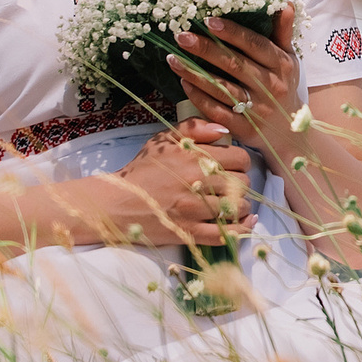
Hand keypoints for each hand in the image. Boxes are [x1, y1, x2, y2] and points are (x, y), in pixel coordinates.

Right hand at [109, 119, 252, 246]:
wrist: (117, 202)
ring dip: (241, 206)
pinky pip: (226, 234)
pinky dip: (240, 230)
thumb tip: (223, 130)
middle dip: (241, 184)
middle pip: (243, 183)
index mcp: (193, 156)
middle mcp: (196, 181)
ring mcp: (194, 209)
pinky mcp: (189, 232)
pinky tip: (245, 224)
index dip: (241, 162)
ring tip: (232, 204)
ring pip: (238, 208)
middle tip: (231, 187)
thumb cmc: (142, 170)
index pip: (240, 158)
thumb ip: (194, 127)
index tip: (234, 167)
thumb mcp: (163, 140)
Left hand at [171, 5, 305, 174]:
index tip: (208, 20)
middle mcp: (271, 86)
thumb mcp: (289, 59)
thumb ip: (282, 33)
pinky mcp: (244, 128)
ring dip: (195, 73)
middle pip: (234, 65)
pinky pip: (217, 111)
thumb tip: (284, 3)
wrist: (289, 132)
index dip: (232, 33)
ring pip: (222, 88)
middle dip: (206, 49)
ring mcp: (257, 109)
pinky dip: (199, 97)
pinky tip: (183, 83)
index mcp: (281, 65)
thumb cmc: (285, 87)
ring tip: (172, 58)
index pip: (255, 44)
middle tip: (181, 36)